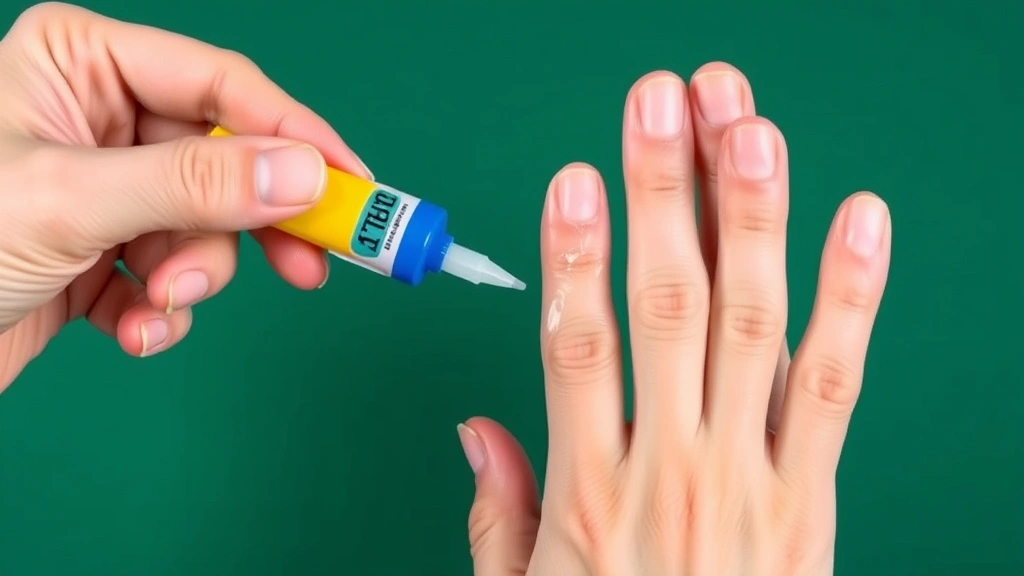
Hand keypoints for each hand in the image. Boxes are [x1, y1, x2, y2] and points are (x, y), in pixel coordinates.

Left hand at [0, 3, 369, 388]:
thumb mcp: (71, 200)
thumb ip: (193, 183)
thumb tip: (302, 173)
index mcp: (81, 63)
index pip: (223, 85)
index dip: (296, 134)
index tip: (352, 185)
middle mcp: (99, 117)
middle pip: (225, 161)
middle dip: (250, 224)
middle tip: (315, 266)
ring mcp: (106, 188)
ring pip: (204, 226)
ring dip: (192, 276)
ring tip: (159, 304)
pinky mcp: (105, 253)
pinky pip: (171, 272)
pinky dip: (161, 311)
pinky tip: (130, 331)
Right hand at [459, 65, 890, 573]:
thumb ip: (498, 511)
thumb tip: (477, 428)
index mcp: (589, 492)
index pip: (577, 347)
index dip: (577, 255)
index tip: (579, 177)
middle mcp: (672, 469)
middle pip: (670, 308)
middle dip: (666, 194)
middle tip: (665, 103)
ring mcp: (751, 479)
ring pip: (755, 327)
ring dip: (754, 219)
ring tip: (752, 131)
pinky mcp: (813, 499)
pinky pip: (835, 387)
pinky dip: (852, 299)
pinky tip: (857, 223)